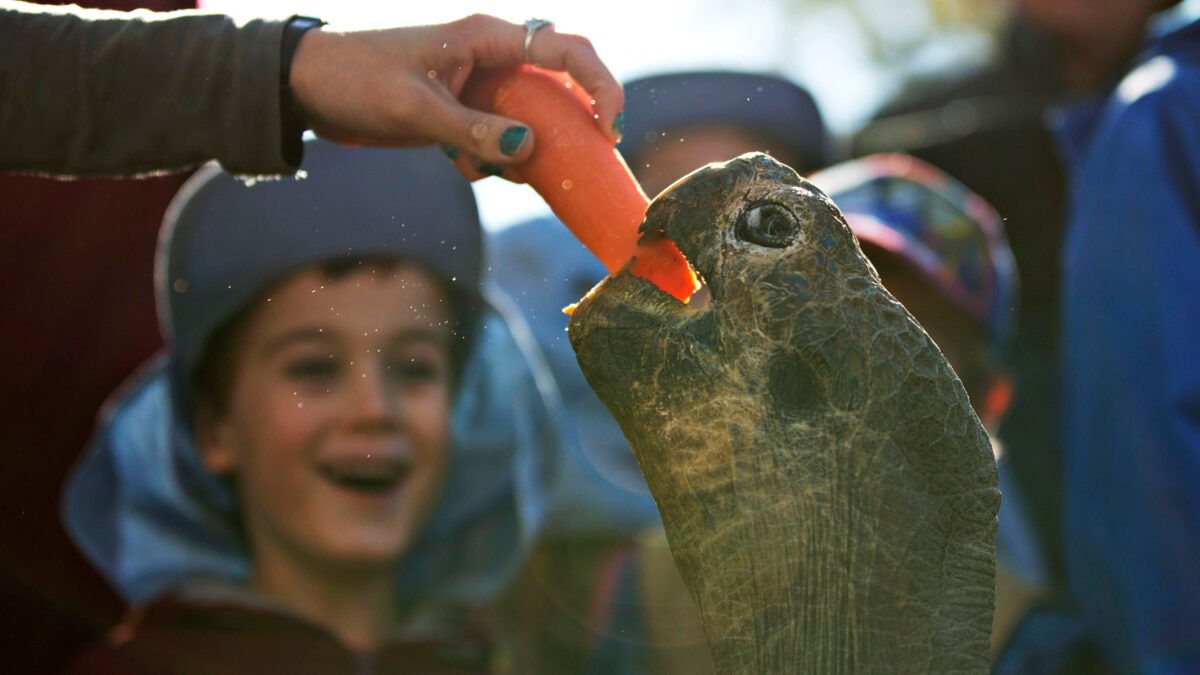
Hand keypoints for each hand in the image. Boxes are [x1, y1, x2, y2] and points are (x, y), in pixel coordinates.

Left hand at [288, 14, 623, 180]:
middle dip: (570, 127)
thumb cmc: (356, 81)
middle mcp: (492, 57)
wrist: (307, 87)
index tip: (608, 131)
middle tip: (578, 164)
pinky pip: (500, 139)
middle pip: (560, 87)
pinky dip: (491, 160)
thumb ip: (474, 131)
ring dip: (523, 152)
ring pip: (532, 119)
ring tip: (490, 169)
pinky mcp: (464, 112)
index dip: (600, 86)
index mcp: (487, 38)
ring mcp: (480, 86)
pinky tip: (461, 168)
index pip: (567, 51)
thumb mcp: (415, 110)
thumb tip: (531, 151)